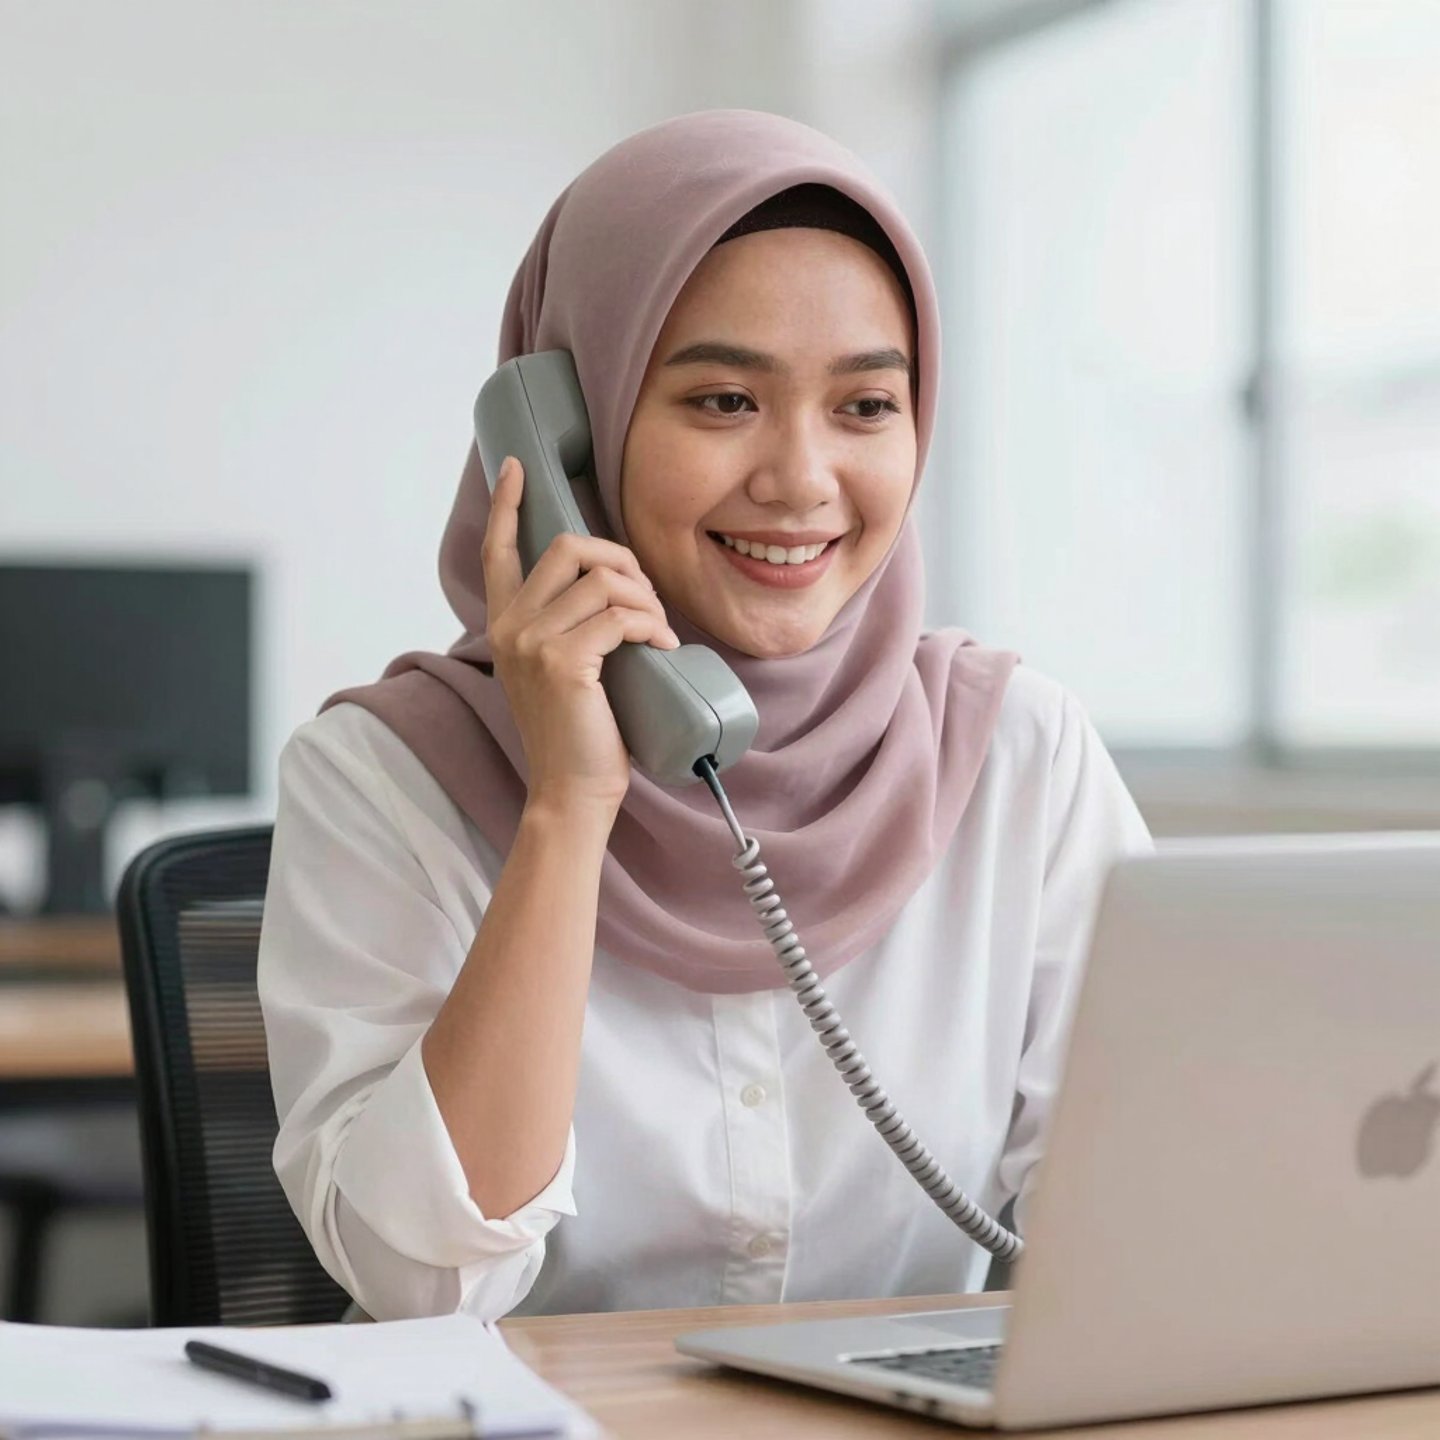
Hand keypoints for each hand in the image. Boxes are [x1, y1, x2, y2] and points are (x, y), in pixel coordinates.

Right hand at [481, 455, 680, 817]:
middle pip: (569, 548)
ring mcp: (532, 642)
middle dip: (620, 558)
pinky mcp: (563, 661)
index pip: (498, 550)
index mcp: (504, 625)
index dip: (508, 504)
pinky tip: (662, 647)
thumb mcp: (560, 670)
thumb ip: (565, 627)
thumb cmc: (579, 733)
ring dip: (645, 599)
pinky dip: (650, 625)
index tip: (516, 468)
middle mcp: (509, 627)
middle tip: (646, 597)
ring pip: (602, 580)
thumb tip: (611, 586)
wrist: (571, 790)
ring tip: (659, 632)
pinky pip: (619, 616)